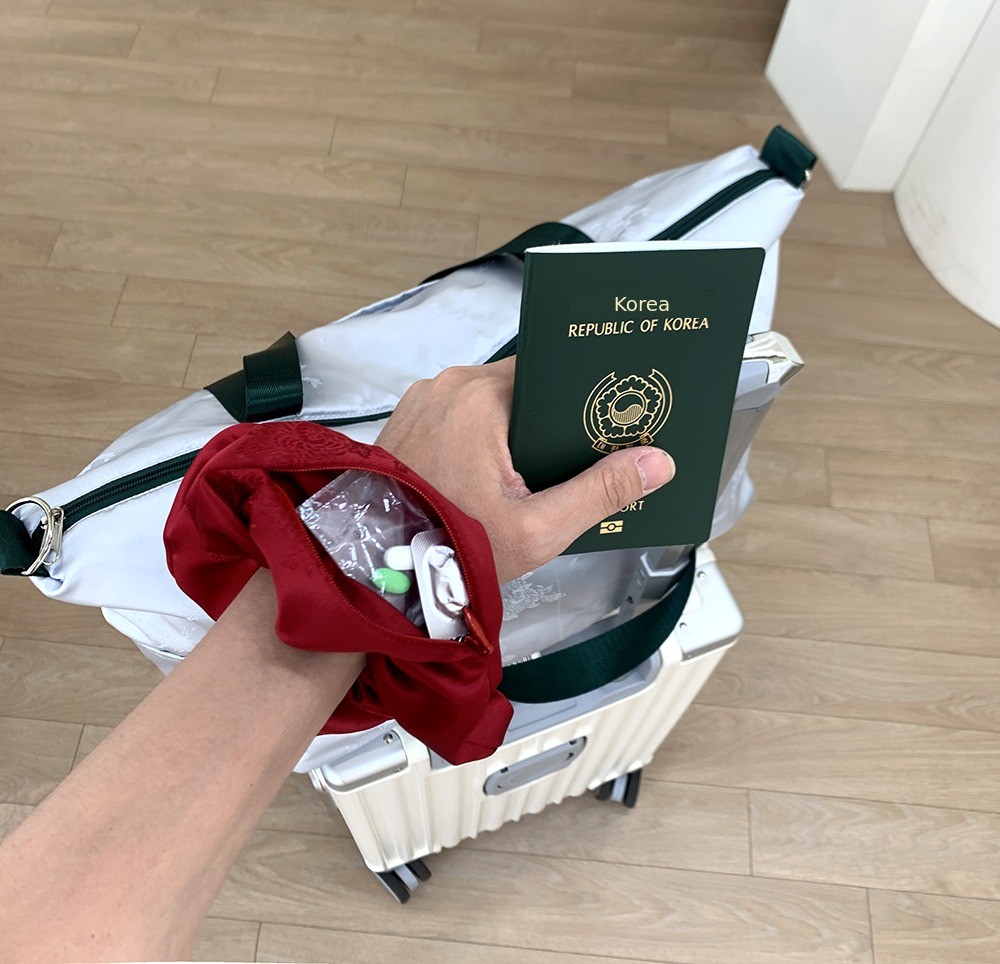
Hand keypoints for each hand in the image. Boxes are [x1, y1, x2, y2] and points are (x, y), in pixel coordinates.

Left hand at [375, 357, 674, 582]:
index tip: (606, 417)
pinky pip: (459, 416)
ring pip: (489, 402)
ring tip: (538, 470)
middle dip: (548, 421)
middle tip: (577, 457)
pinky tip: (497, 473)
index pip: (549, 373)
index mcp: (480, 396)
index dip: (580, 396)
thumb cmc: (452, 548)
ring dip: (513, 431)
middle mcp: (447, 386)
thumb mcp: (538, 529)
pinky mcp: (408, 421)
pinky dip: (481, 438)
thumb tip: (657, 463)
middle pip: (520, 388)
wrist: (375, 571)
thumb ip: (600, 492)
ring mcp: (422, 401)